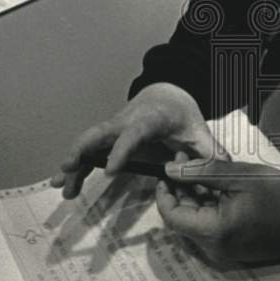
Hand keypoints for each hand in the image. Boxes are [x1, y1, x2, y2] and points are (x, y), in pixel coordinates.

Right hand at [50, 82, 224, 198]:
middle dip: (83, 149)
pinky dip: (76, 166)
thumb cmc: (182, 114)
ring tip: (61, 187)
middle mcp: (126, 121)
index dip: (121, 151)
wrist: (168, 93)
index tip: (111, 171)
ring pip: (89, 143)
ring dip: (74, 163)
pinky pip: (89, 150)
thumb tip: (219, 172)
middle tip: (69, 169)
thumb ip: (208, 153)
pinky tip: (64, 184)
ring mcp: (114, 128)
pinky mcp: (108, 137)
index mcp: (150, 119)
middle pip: (100, 133)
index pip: (133, 134)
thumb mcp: (199, 131)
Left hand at [158, 159, 279, 262]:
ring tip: (201, 171)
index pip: (171, 216)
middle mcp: (213, 248)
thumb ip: (202, 172)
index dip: (164, 192)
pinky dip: (206, 209)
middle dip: (179, 191)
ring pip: (194, 224)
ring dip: (192, 198)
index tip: (166, 170)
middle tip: (184, 163)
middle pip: (181, 221)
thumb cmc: (276, 195)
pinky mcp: (231, 249)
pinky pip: (208, 229)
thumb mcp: (239, 175)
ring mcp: (222, 251)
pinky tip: (215, 188)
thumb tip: (170, 169)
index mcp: (213, 231)